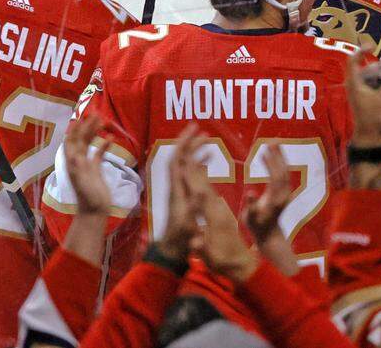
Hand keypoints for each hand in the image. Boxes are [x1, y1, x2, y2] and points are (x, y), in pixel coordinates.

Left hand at [63, 115, 112, 217]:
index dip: (75, 129)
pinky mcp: (95, 169)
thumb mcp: (81, 179)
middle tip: (96, 113)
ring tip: (103, 120)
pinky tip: (111, 138)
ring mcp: (86, 164)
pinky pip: (98, 154)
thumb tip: (74, 150)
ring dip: (94, 132)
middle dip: (87, 126)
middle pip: (81, 139)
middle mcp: (77, 161)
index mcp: (72, 162)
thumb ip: (77, 165)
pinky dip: (104, 145)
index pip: (71, 141)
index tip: (81, 117)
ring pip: (89, 144)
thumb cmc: (88, 196)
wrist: (94, 211)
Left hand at [161, 125, 205, 261]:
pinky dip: (198, 165)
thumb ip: (196, 207)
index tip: (195, 129)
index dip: (184, 143)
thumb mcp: (190, 223)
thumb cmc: (182, 239)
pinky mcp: (183, 197)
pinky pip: (190, 175)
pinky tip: (208, 162)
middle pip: (180, 158)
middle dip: (189, 142)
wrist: (172, 250)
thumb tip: (202, 189)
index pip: (178, 160)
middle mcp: (176, 187)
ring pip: (185, 165)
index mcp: (177, 190)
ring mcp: (179, 191)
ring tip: (208, 141)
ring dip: (194, 152)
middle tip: (203, 130)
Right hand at [185, 157, 257, 282]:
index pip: (201, 193)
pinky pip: (210, 192)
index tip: (184, 159)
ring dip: (199, 167)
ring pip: (207, 185)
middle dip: (196, 162)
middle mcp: (217, 210)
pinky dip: (203, 180)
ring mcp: (219, 210)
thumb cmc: (225, 263)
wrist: (242, 265)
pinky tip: (199, 171)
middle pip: (203, 182)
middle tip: (191, 141)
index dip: (193, 177)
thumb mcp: (211, 258)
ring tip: (193, 148)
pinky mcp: (220, 214)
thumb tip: (194, 241)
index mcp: (214, 217)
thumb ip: (202, 248)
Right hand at [243, 144, 290, 243]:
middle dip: (278, 155)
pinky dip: (277, 164)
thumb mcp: (251, 218)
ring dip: (279, 157)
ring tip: (272, 144)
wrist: (269, 236)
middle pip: (283, 171)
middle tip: (272, 141)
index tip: (265, 150)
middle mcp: (283, 194)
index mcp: (275, 198)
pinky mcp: (283, 193)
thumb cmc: (257, 227)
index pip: (275, 176)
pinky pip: (282, 175)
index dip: (271, 163)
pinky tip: (270, 156)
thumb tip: (250, 192)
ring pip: (284, 172)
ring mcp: (285, 193)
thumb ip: (251, 206)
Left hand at [345, 51, 380, 146]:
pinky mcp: (369, 100)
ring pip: (374, 79)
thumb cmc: (373, 117)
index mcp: (355, 82)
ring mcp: (362, 93)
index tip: (373, 46)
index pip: (353, 60)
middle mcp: (356, 85)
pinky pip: (377, 88)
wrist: (371, 137)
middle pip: (368, 69)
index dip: (361, 51)